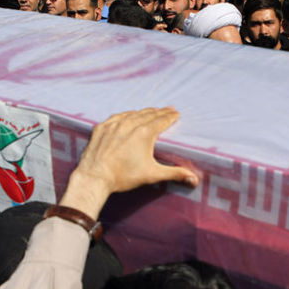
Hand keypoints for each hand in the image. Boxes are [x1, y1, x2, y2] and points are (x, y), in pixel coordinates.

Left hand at [59, 107, 198, 219]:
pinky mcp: (102, 128)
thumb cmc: (124, 176)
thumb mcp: (152, 175)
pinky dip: (125, 115)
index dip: (170, 117)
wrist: (95, 177)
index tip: (176, 113)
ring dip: (143, 112)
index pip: (161, 120)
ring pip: (133, 114)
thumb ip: (174, 173)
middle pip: (148, 114)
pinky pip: (117, 117)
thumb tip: (194, 179)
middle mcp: (130, 124)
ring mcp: (114, 124)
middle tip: (168, 109)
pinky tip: (128, 115)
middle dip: (160, 112)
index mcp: (145, 133)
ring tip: (151, 111)